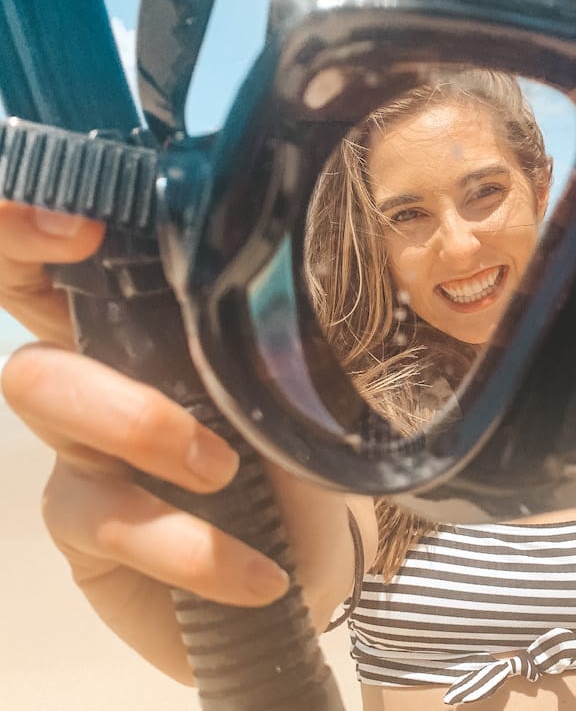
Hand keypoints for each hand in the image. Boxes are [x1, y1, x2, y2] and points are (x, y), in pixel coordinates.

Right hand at [0, 202, 372, 682]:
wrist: (318, 564)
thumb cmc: (303, 463)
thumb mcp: (302, 400)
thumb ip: (271, 348)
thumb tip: (274, 292)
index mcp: (147, 338)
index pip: (62, 275)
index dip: (30, 238)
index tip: (83, 229)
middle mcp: (100, 390)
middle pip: (32, 361)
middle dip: (81, 366)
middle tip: (162, 360)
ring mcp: (84, 463)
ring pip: (57, 426)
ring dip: (143, 429)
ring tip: (224, 470)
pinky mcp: (89, 533)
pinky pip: (114, 525)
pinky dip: (193, 547)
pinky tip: (260, 573)